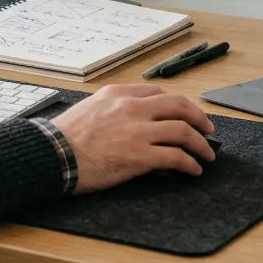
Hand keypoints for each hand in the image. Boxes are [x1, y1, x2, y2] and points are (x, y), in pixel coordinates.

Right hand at [51, 84, 214, 192]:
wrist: (55, 154)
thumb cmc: (66, 136)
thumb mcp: (92, 108)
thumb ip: (116, 109)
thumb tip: (136, 123)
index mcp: (119, 94)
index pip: (158, 92)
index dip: (178, 104)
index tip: (185, 113)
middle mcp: (132, 107)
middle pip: (179, 106)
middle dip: (199, 118)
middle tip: (207, 129)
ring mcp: (138, 130)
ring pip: (183, 130)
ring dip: (201, 143)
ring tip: (207, 154)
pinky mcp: (141, 155)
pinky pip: (176, 157)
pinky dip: (190, 163)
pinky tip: (194, 170)